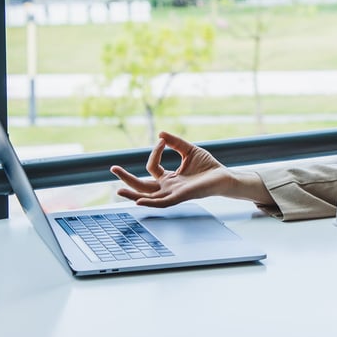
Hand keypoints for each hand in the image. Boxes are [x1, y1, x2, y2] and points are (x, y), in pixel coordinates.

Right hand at [110, 131, 270, 206]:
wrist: (224, 177)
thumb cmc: (208, 167)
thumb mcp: (189, 150)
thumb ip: (175, 143)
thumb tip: (160, 134)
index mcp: (168, 178)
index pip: (152, 167)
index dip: (155, 152)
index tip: (163, 140)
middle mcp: (167, 188)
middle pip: (142, 186)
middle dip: (126, 179)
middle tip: (112, 168)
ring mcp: (172, 194)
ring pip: (147, 197)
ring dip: (132, 194)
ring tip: (118, 190)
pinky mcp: (180, 197)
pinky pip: (162, 202)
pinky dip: (150, 203)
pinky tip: (139, 201)